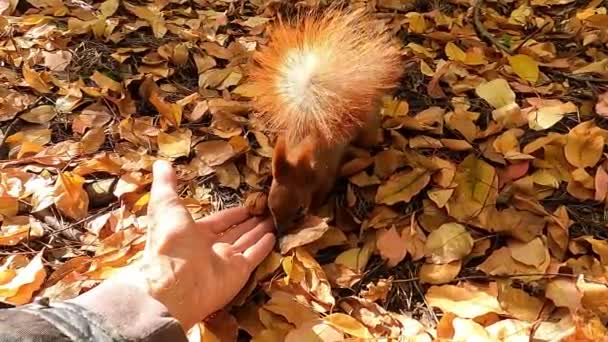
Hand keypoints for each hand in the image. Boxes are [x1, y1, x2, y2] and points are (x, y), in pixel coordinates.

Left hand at [114, 160, 275, 330]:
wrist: (174, 282)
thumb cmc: (170, 241)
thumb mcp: (166, 205)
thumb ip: (166, 185)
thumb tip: (161, 162)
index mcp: (194, 234)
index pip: (220, 220)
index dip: (234, 213)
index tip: (249, 203)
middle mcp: (211, 248)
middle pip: (236, 231)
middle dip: (251, 221)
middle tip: (268, 209)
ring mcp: (225, 261)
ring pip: (247, 241)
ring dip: (261, 230)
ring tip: (276, 218)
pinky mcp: (238, 272)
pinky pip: (254, 256)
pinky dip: (264, 247)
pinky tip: (274, 236)